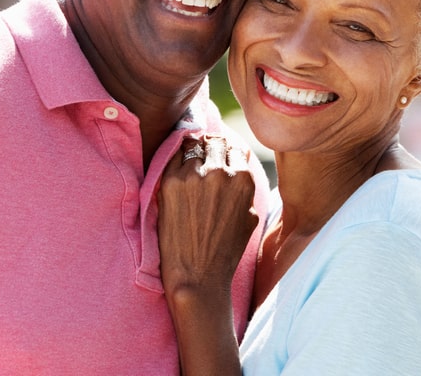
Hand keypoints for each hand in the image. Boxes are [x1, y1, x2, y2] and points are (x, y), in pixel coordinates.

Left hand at [158, 135, 258, 297]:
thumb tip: (240, 164)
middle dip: (211, 148)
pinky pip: (174, 155)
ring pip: (194, 144)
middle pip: (215, 142)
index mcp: (243, 179)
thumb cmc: (226, 251)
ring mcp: (194, 175)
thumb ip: (246, 187)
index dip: (228, 153)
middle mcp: (220, 172)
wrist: (198, 277)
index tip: (220, 157)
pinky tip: (176, 166)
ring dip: (193, 151)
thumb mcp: (250, 216)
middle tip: (204, 156)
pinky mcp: (170, 182)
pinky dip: (176, 157)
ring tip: (189, 160)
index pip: (236, 148)